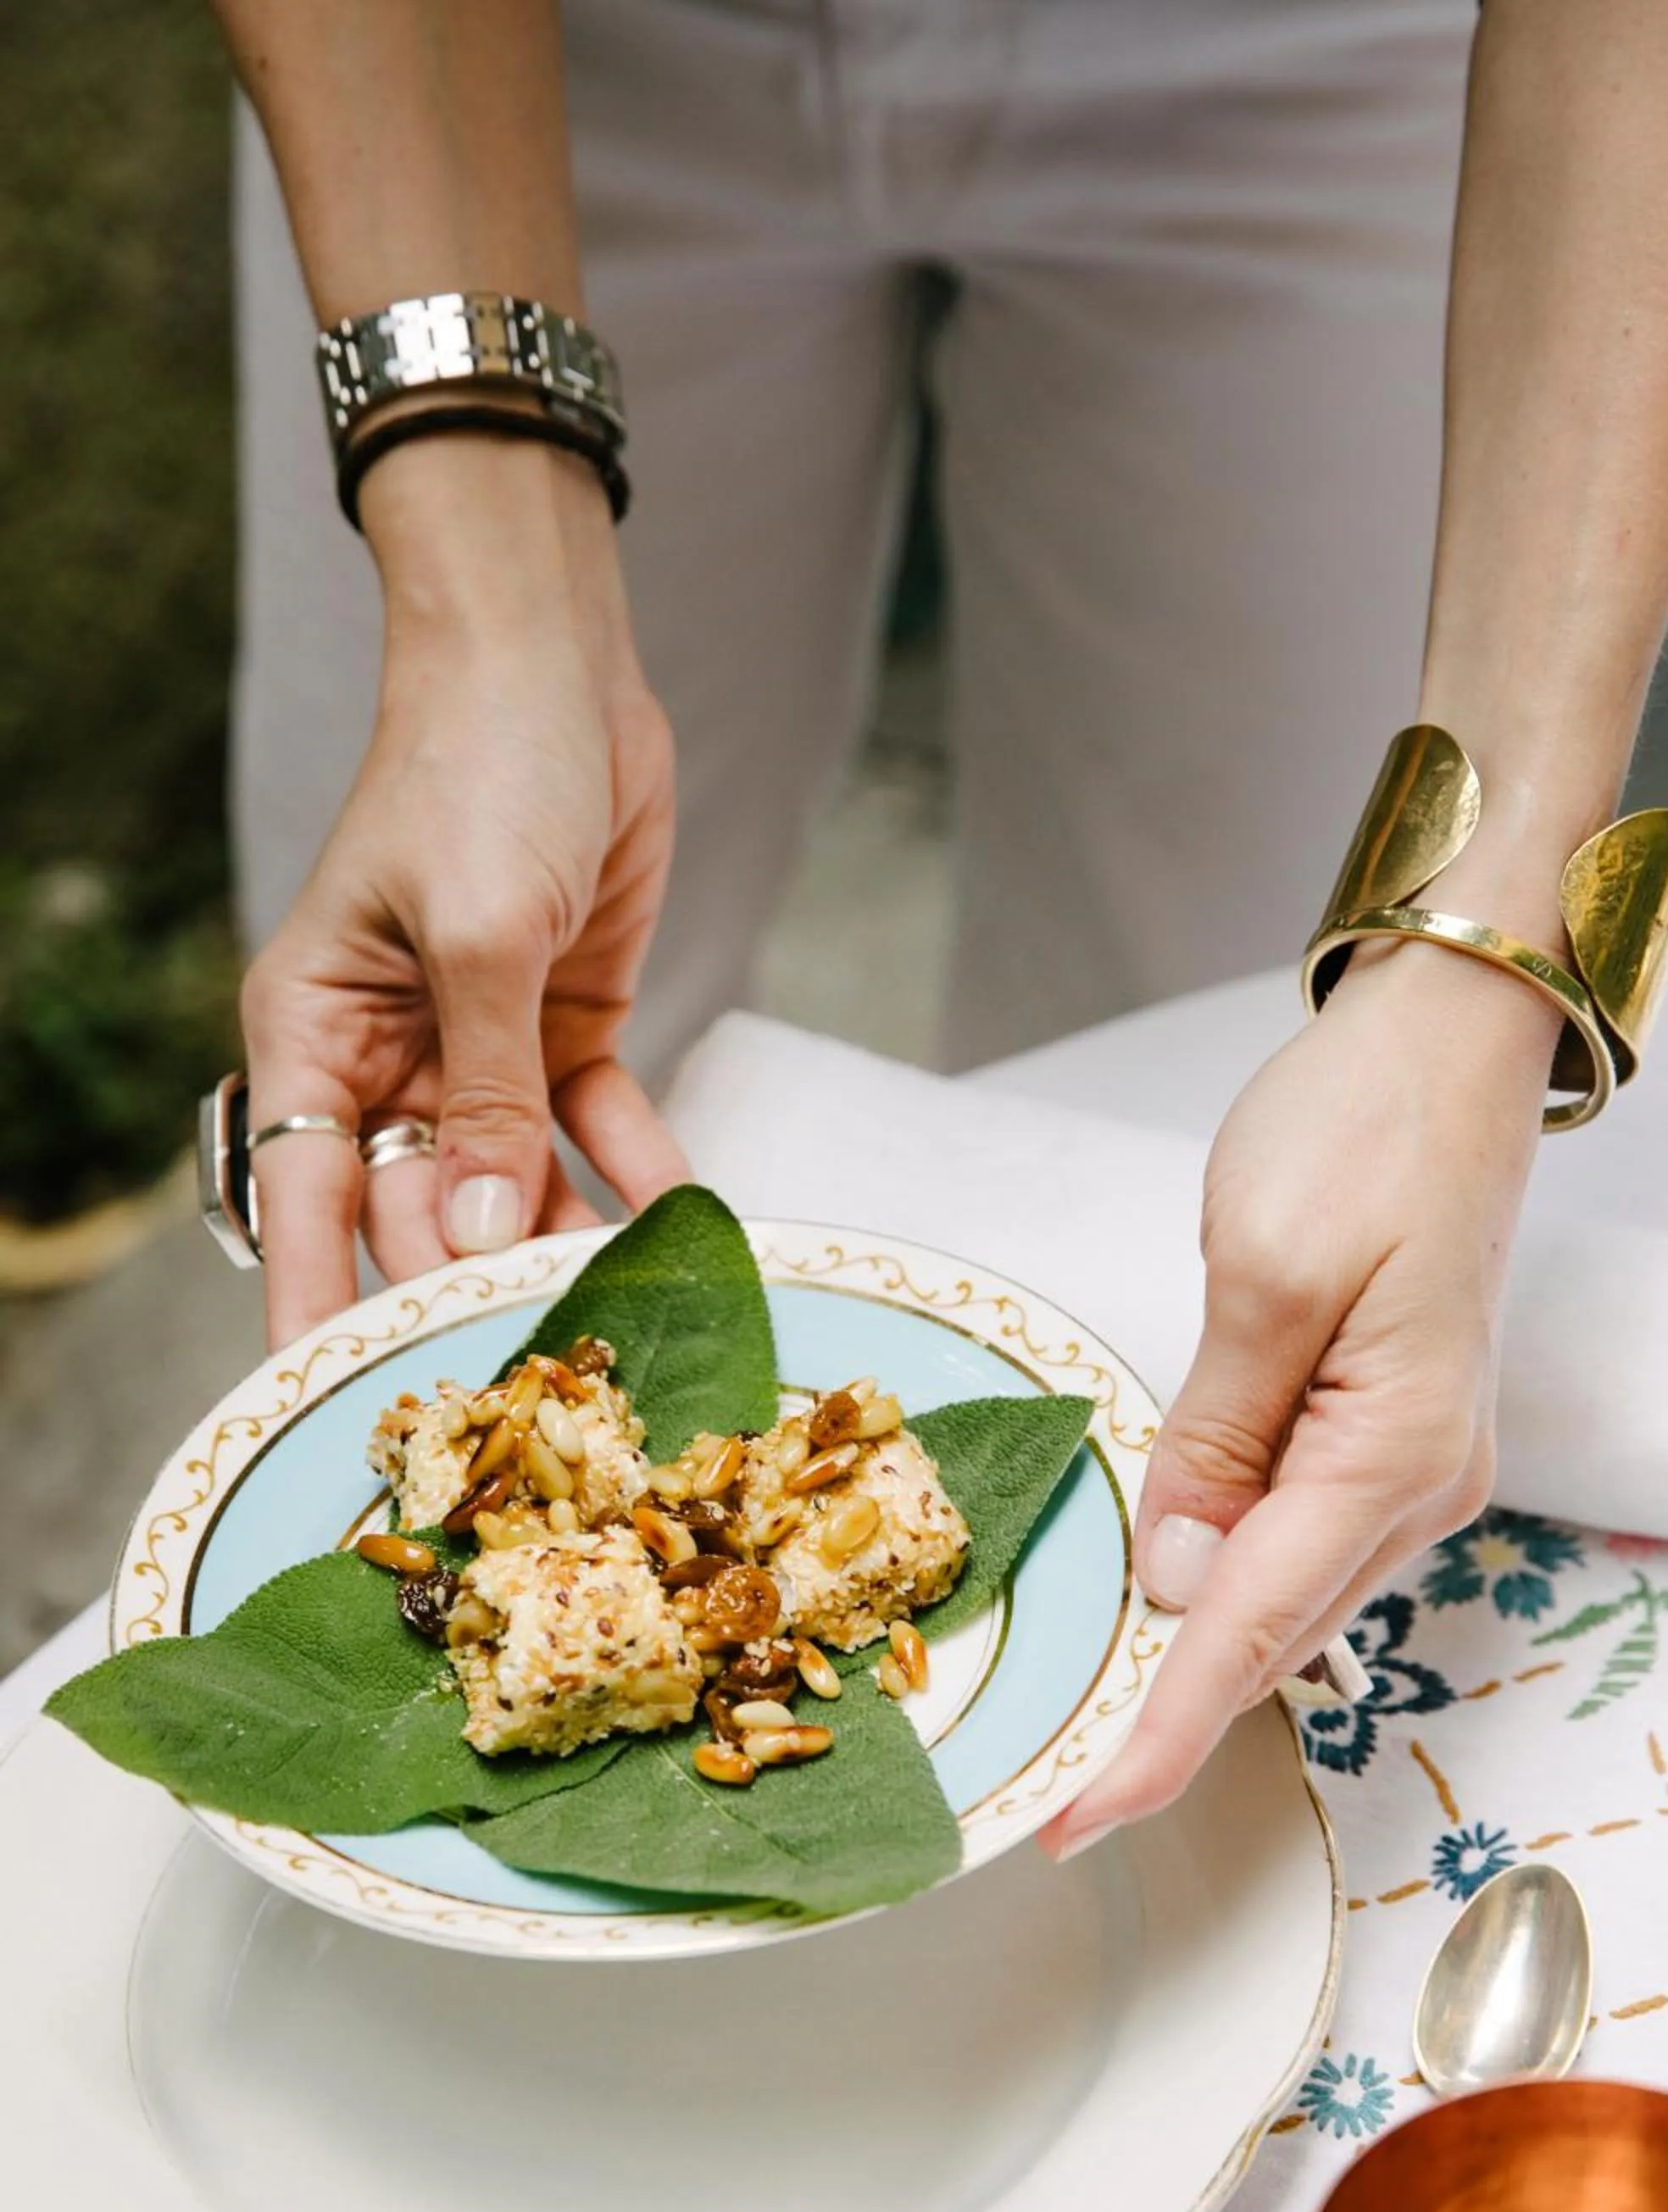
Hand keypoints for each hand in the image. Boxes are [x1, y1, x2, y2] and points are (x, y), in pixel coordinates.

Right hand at [240, 441, 688, 1346]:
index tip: (344, 1410)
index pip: (302, 1203)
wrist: (557, 663)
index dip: (317, 1312)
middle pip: (416, 1213)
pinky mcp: (560, 1031)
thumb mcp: (477, 934)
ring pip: (512, 1188)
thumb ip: (484, 1094)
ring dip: (564, 1244)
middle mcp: (387, 1060)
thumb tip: (465, 1234)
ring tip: (624, 1322)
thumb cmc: (477, 765)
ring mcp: (477, 1051)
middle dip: (470, 1292)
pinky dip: (634, 1171)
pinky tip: (682, 1221)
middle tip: (538, 1384)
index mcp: (315, 1035)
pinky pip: (591, 1129)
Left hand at [1043, 944, 1560, 1854]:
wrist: (1442, 1050)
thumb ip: (1215, 1439)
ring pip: (1279, 1592)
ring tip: (1090, 1701)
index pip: (1249, 1633)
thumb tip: (1177, 1575)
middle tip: (1052, 1778)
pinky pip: (1290, 1536)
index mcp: (1392, 1457)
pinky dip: (1221, 1571)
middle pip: (1269, 1633)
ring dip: (1189, 1644)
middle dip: (1164, 1709)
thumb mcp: (1263, 1279)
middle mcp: (1415, 1485)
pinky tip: (1163, 1579)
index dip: (1159, 1741)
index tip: (1077, 1824)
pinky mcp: (1381, 1431)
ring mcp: (1406, 1463)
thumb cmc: (1362, 1135)